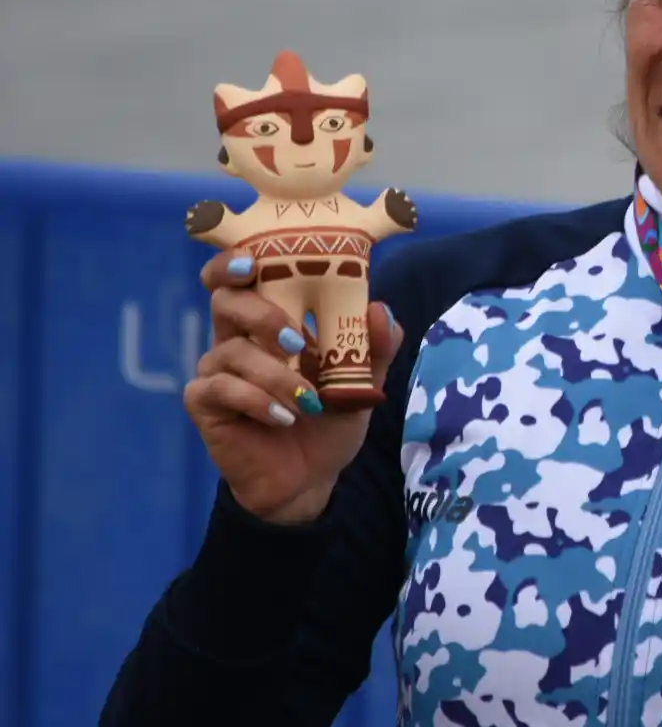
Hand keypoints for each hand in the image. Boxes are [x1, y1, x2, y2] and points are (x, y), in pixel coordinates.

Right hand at [183, 249, 404, 525]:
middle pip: (225, 301)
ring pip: (232, 352)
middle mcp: (237, 338)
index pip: (241, 277)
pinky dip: (257, 401)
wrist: (310, 477)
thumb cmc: (330, 418)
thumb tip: (380, 310)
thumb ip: (375, 347)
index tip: (255, 261)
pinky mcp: (205, 403)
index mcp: (270, 320)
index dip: (236, 261)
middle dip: (260, 314)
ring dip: (276, 376)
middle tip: (294, 339)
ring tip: (309, 403)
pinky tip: (283, 418)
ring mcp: (216, 370)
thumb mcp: (364, 383)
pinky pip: (220, 389)